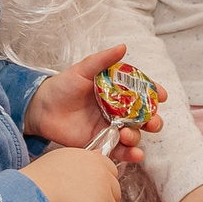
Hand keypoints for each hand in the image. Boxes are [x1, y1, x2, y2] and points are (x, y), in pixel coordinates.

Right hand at [20, 146, 120, 201]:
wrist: (30, 196)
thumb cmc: (39, 180)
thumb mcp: (61, 159)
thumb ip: (83, 161)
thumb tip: (99, 156)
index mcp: (93, 159)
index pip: (111, 173)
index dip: (99, 187)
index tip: (84, 194)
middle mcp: (102, 174)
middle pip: (113, 195)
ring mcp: (103, 195)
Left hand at [22, 43, 164, 165]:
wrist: (41, 108)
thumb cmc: (62, 86)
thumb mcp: (82, 70)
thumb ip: (102, 60)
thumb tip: (122, 47)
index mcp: (117, 91)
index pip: (142, 92)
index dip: (155, 94)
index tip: (161, 96)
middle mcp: (118, 110)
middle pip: (144, 117)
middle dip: (153, 120)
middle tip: (151, 121)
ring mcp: (110, 128)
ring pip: (134, 135)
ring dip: (138, 137)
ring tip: (127, 135)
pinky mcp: (101, 143)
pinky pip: (120, 151)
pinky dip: (130, 154)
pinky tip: (135, 154)